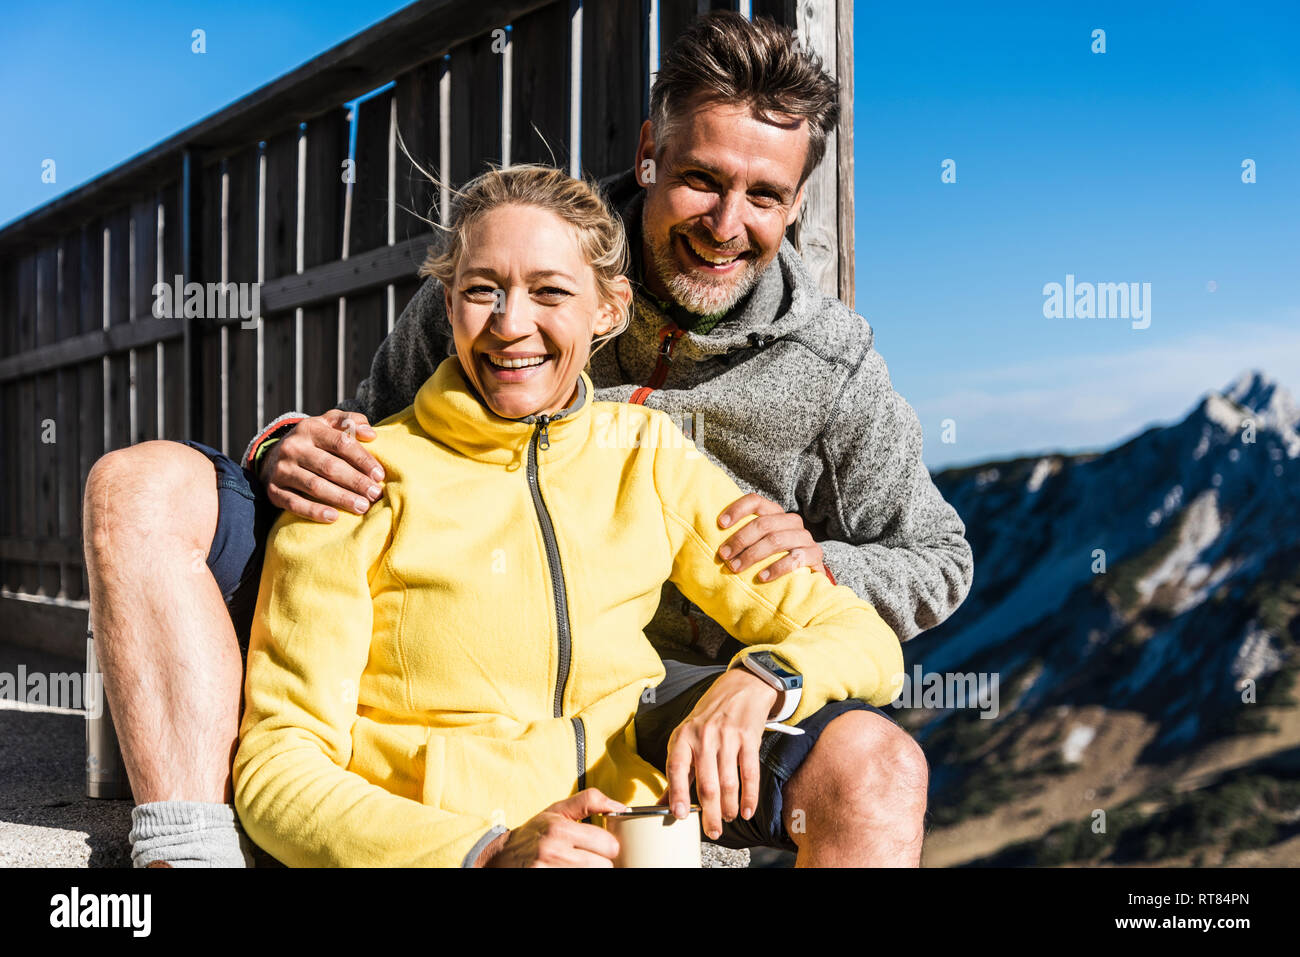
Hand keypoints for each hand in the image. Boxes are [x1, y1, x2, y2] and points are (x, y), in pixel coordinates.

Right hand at [259, 410, 384, 521]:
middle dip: (356, 482)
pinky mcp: (273, 490)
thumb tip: (370, 434)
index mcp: (309, 428)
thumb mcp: (327, 423)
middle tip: (374, 494)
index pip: (341, 443)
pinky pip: (295, 503)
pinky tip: (334, 517)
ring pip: (314, 486)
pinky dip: (315, 511)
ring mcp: (281, 470)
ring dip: (341, 498)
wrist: (273, 455)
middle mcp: (293, 448)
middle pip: (330, 467)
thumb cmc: (313, 440)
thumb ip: (350, 421)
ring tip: (362, 507)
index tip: (379, 475)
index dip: (362, 459)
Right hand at [477, 789, 626, 867]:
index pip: (608, 844)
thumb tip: (620, 806)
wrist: (502, 857)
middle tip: (592, 858)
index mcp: (561, 829)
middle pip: (604, 866)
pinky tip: (572, 870)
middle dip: (602, 863)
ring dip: (592, 871)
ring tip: (582, 865)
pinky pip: (578, 883)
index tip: (602, 846)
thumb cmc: (535, 833)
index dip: (609, 846)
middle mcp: (554, 851)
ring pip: (594, 875)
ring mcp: (549, 871)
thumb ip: (589, 801)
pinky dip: (580, 876)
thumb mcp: (558, 810)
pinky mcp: (546, 880)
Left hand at [659, 668, 778, 840]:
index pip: (676, 767)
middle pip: (706, 783)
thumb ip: (677, 771)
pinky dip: (749, 796)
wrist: (739, 689)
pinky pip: (750, 774)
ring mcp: (728, 737)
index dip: (677, 793)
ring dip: (729, 806)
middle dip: (710, 812)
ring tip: (727, 818)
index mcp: (683, 737)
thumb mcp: (686, 738)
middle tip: (712, 831)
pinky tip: (746, 810)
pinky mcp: (749, 739)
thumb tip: (661, 804)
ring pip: (728, 782)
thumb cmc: (708, 719)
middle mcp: (703, 737)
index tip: (679, 815)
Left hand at [717, 493, 823, 580]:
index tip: (720, 524)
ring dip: (752, 555)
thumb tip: (710, 538)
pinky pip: (794, 559)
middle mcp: (791, 521)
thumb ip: (742, 537)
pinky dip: (776, 568)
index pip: (756, 501)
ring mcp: (804, 537)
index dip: (737, 510)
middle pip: (763, 524)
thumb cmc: (773, 558)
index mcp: (776, 513)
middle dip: (740, 540)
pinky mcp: (814, 554)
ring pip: (775, 540)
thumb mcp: (759, 544)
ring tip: (735, 568)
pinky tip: (761, 577)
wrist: (807, 575)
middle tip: (724, 556)